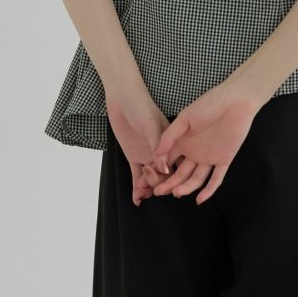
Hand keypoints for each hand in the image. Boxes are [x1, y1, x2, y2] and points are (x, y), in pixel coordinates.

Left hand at [105, 84, 178, 205]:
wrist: (122, 97)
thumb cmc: (140, 106)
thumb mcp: (150, 126)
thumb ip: (157, 148)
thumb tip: (164, 171)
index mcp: (171, 144)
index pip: (175, 165)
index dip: (172, 178)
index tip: (166, 186)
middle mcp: (161, 152)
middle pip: (164, 175)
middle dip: (158, 185)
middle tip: (151, 191)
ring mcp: (148, 155)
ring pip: (150, 178)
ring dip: (147, 188)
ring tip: (141, 195)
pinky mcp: (134, 156)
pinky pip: (136, 175)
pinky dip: (136, 187)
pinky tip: (136, 199)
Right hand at [150, 77, 262, 203]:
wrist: (236, 101)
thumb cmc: (209, 104)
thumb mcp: (185, 119)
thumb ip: (170, 136)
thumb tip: (155, 155)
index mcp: (182, 142)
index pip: (167, 160)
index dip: (158, 171)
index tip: (148, 180)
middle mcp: (193, 152)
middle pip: (180, 173)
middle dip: (169, 183)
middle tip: (159, 193)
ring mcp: (208, 157)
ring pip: (196, 178)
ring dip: (186, 187)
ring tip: (177, 193)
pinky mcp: (224, 160)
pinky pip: (216, 179)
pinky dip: (209, 190)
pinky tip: (200, 199)